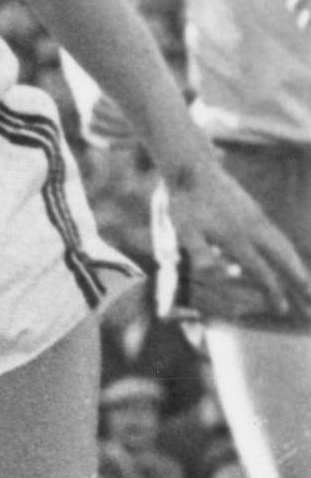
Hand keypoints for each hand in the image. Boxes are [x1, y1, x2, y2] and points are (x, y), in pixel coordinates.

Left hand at [161, 151, 310, 320]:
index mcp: (235, 238)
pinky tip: (288, 257)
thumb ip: (197, 251)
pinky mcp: (255, 210)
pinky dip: (288, 251)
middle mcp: (253, 228)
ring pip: (284, 247)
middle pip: (283, 260)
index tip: (282, 310)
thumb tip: (212, 274)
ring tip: (307, 285)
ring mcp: (257, 218)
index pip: (261, 271)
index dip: (271, 291)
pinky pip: (278, 236)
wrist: (190, 167)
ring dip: (297, 267)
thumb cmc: (181, 202)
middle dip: (298, 283)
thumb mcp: (181, 228)